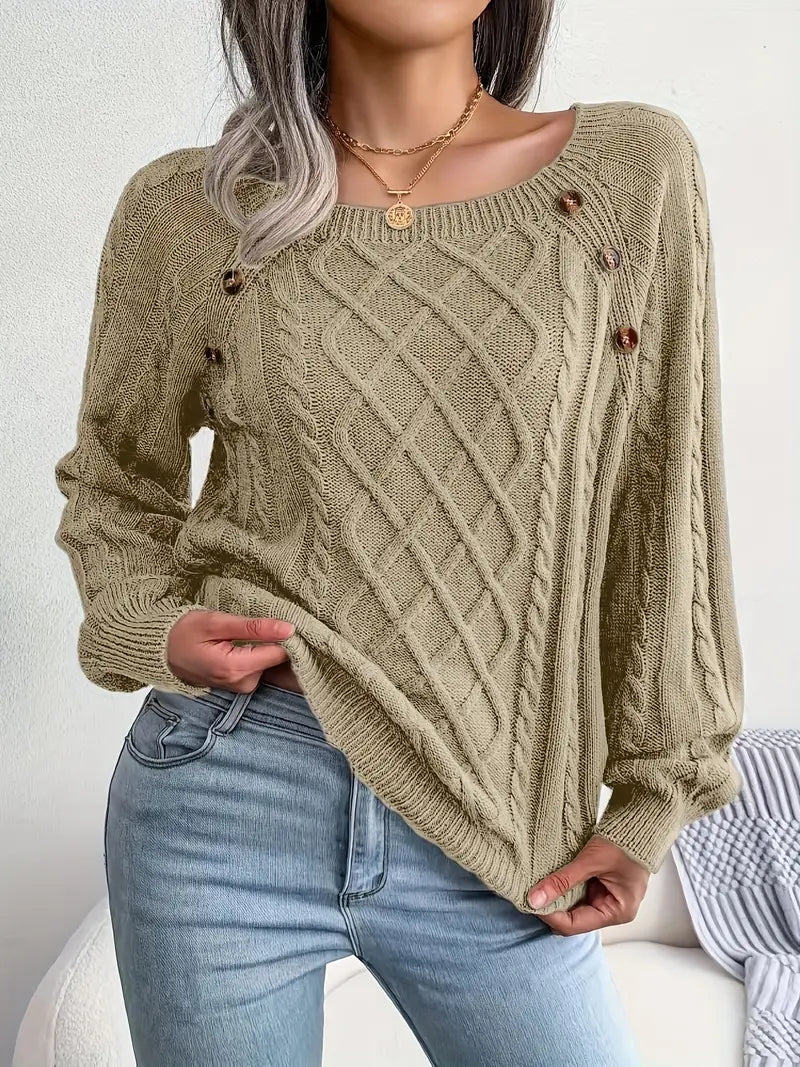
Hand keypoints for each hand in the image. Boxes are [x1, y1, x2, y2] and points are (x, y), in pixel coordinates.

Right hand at [167, 610, 295, 692]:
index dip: (284, 634)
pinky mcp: (242, 685)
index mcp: (236, 668)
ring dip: (265, 645)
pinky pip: (261, 667)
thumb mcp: (216, 623)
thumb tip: (288, 628)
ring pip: (271, 663)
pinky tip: (244, 643)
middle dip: (274, 639)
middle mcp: (243, 683)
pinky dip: (258, 653)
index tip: (280, 619)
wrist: (161, 652)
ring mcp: (242, 687)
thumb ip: (253, 627)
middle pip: (278, 659)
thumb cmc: (184, 633)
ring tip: (246, 632)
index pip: (281, 653)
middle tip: (259, 622)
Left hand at [526, 835, 649, 934]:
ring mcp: (606, 900)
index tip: (531, 903)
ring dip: (557, 900)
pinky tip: (550, 883)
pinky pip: (577, 896)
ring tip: (537, 889)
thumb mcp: (590, 862)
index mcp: (617, 912)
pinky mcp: (600, 889)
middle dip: (552, 910)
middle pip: (574, 920)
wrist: (637, 825)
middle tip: (530, 896)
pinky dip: (564, 891)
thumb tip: (535, 899)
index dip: (551, 916)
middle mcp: (612, 911)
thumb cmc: (623, 844)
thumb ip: (562, 880)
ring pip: (573, 908)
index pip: (576, 925)